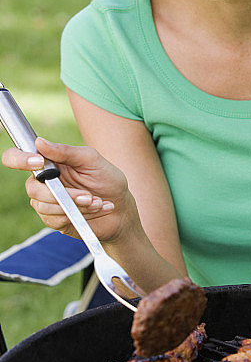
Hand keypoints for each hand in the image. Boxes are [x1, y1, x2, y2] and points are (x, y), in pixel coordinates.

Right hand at [1, 137, 131, 244]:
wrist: (121, 208)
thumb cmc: (107, 180)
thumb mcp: (91, 160)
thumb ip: (67, 152)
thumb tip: (39, 142)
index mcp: (49, 163)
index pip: (17, 157)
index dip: (19, 159)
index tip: (38, 162)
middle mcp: (43, 182)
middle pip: (32, 188)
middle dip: (63, 194)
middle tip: (88, 195)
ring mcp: (46, 202)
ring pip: (44, 206)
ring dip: (75, 205)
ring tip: (97, 202)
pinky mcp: (53, 219)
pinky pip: (54, 219)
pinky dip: (78, 215)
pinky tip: (95, 210)